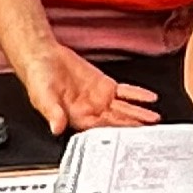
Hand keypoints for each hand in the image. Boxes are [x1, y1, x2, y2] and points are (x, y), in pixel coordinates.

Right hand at [15, 40, 158, 136]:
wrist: (43, 56)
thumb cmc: (38, 77)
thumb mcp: (42, 96)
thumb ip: (52, 112)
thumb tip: (56, 127)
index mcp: (76, 118)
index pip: (100, 129)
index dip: (115, 132)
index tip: (129, 137)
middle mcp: (90, 111)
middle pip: (116, 121)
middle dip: (133, 126)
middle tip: (149, 132)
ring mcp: (99, 99)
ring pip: (123, 108)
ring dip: (139, 113)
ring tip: (154, 119)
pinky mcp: (104, 86)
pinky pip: (125, 92)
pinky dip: (138, 95)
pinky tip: (150, 98)